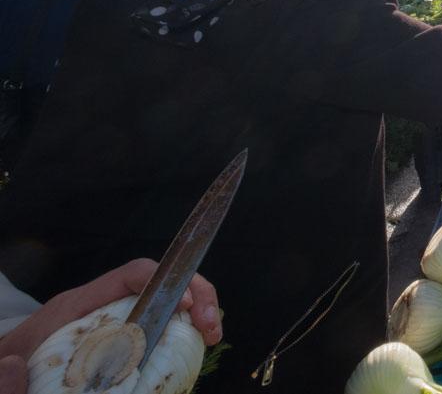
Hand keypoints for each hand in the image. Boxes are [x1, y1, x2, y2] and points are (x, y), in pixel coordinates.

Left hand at [0, 259, 223, 365]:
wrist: (10, 372)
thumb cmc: (12, 365)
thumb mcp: (9, 363)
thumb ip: (1, 377)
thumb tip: (12, 367)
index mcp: (78, 306)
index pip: (130, 274)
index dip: (165, 282)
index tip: (186, 307)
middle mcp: (104, 308)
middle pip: (162, 284)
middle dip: (196, 294)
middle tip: (211, 328)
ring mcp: (118, 323)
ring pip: (169, 303)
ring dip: (199, 312)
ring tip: (212, 336)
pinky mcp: (125, 344)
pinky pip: (164, 328)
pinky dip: (186, 333)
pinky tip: (197, 347)